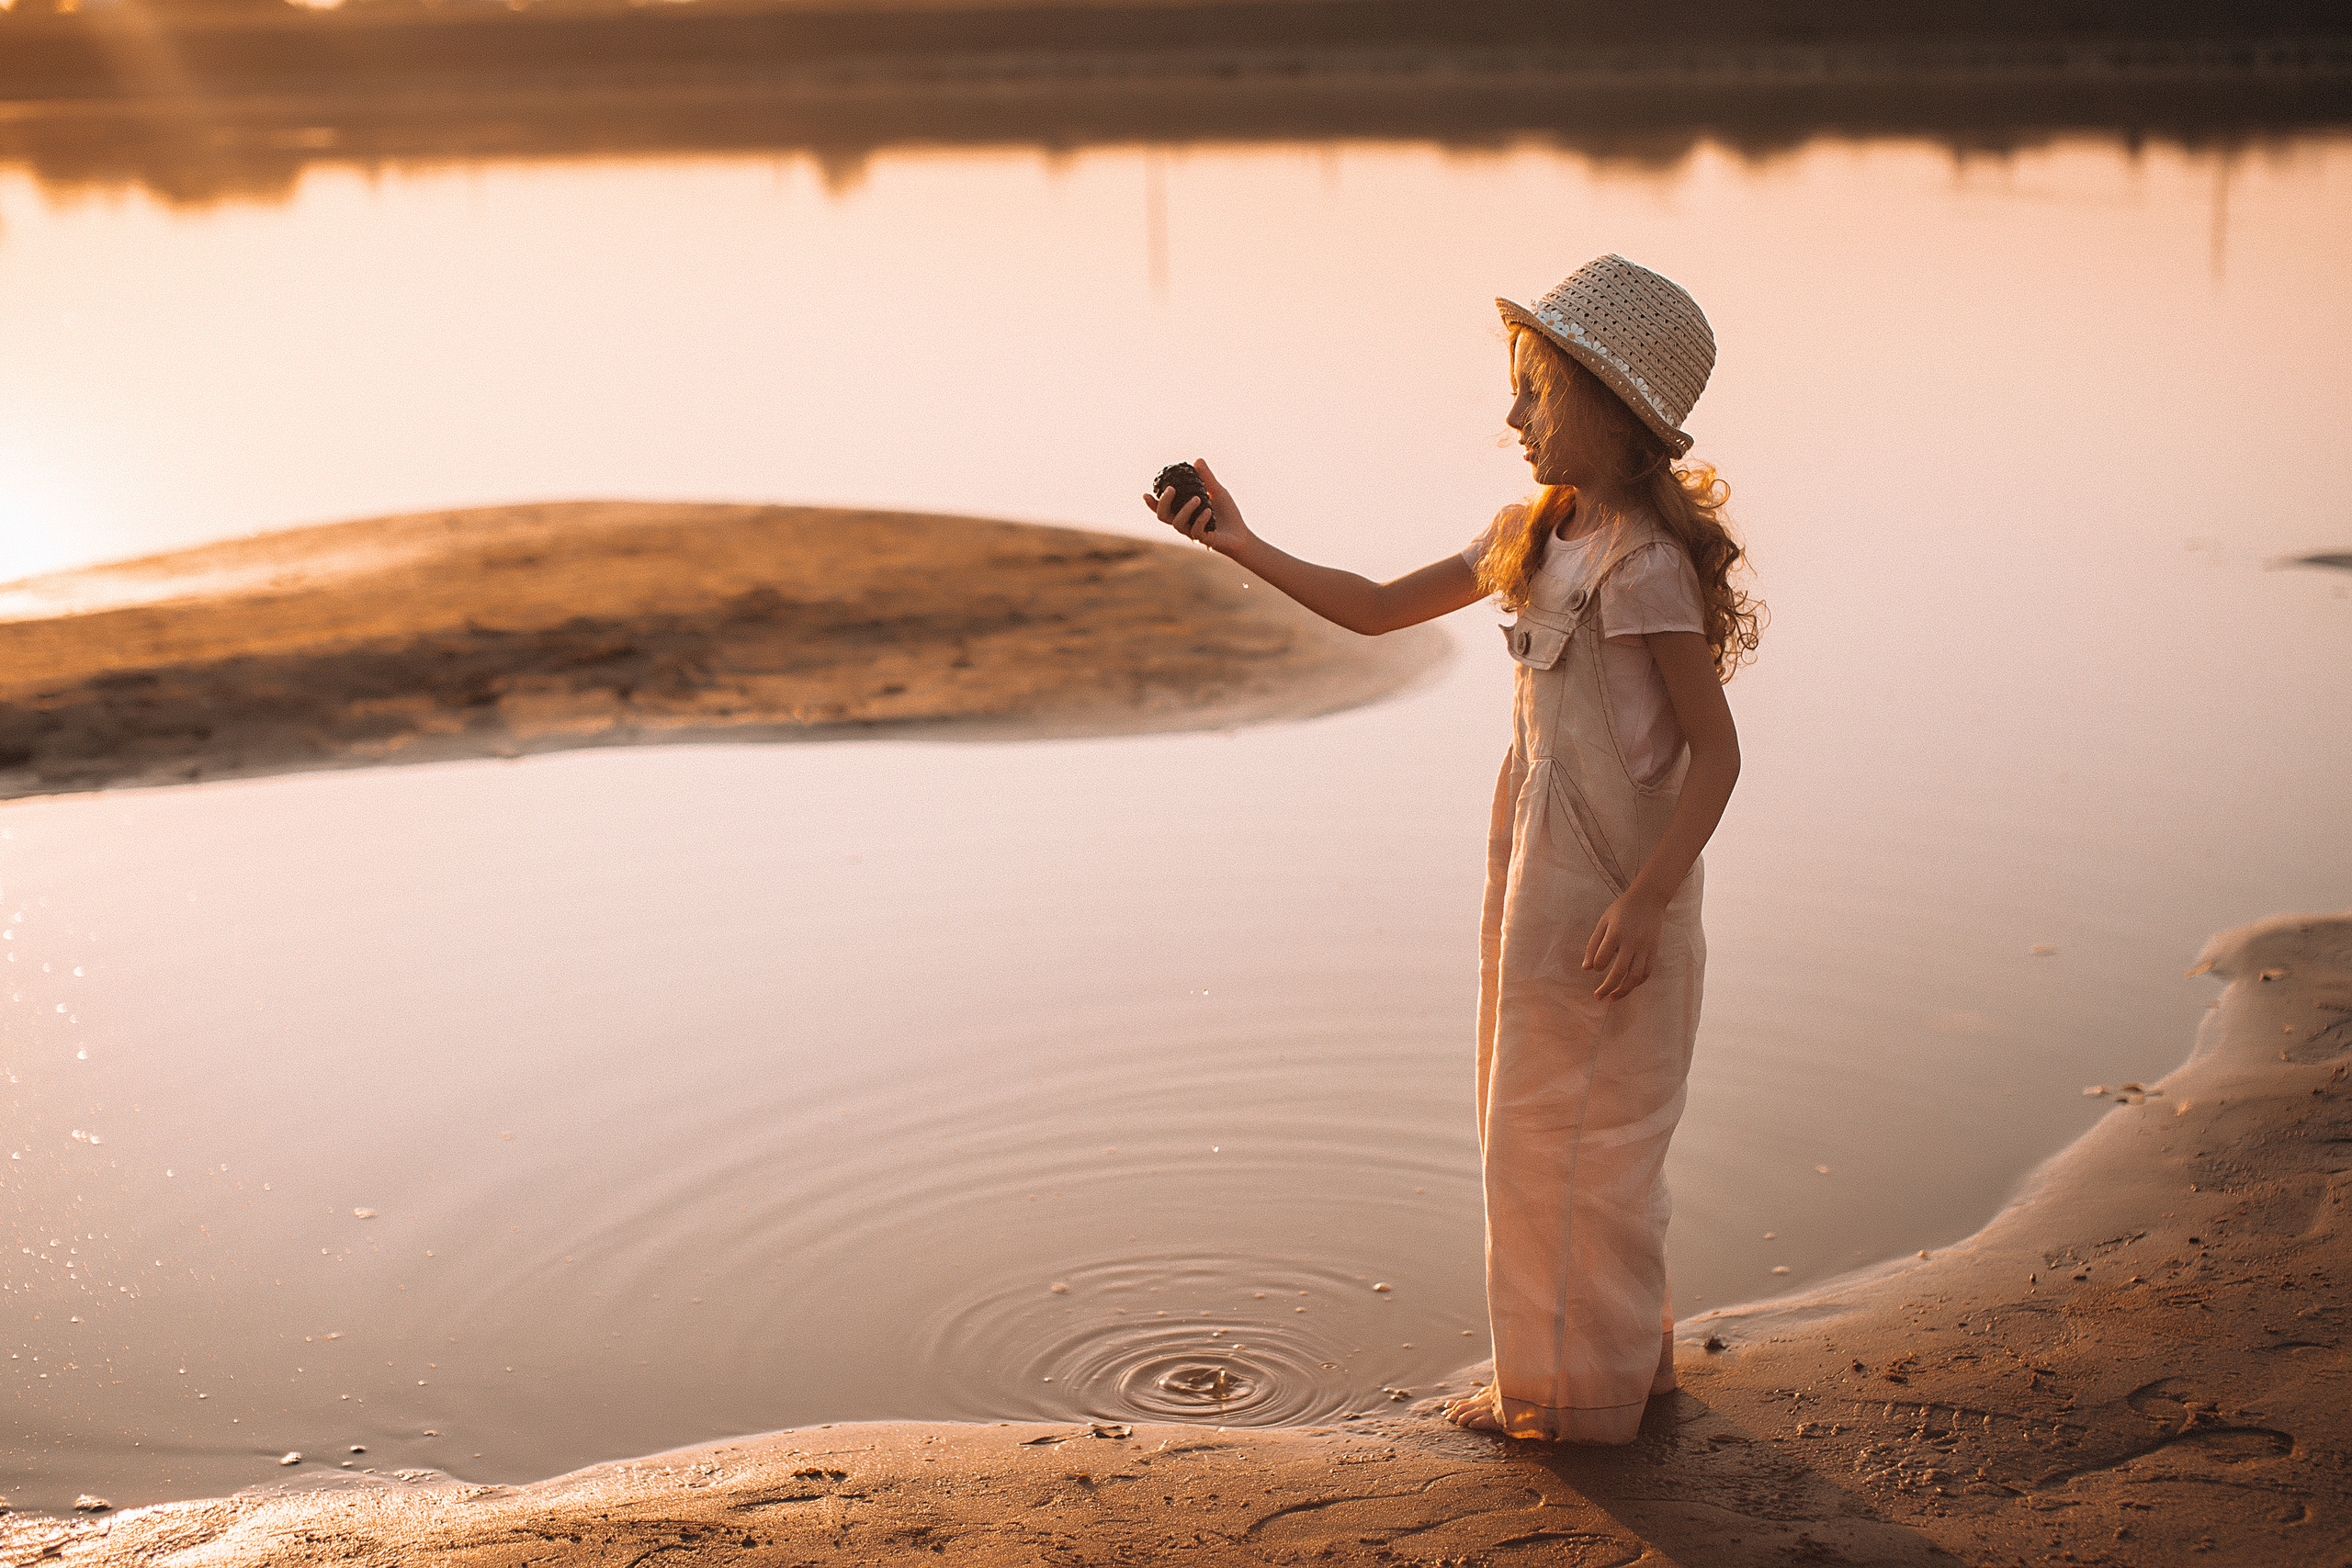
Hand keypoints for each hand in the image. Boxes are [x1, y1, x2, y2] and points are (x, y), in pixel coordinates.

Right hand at [1139, 458, 1253, 555]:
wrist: (1242, 535)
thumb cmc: (1228, 514)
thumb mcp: (1218, 491)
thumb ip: (1206, 478)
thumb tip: (1197, 460)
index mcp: (1183, 512)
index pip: (1163, 509)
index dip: (1152, 503)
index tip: (1146, 493)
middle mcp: (1184, 523)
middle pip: (1163, 516)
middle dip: (1163, 503)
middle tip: (1171, 490)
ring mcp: (1192, 533)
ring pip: (1178, 523)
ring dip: (1185, 509)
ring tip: (1198, 499)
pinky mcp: (1204, 540)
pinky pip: (1195, 531)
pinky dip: (1200, 520)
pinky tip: (1209, 511)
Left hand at [1583, 887, 1665, 998]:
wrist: (1649, 898)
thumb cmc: (1622, 909)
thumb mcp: (1603, 921)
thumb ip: (1593, 944)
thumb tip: (1586, 969)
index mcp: (1616, 933)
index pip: (1602, 958)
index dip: (1596, 966)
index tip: (1595, 967)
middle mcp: (1632, 942)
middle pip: (1619, 972)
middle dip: (1607, 987)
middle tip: (1597, 997)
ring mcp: (1645, 948)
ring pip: (1635, 977)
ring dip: (1623, 990)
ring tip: (1613, 997)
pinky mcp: (1654, 950)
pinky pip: (1647, 972)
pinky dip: (1637, 983)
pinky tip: (1628, 986)